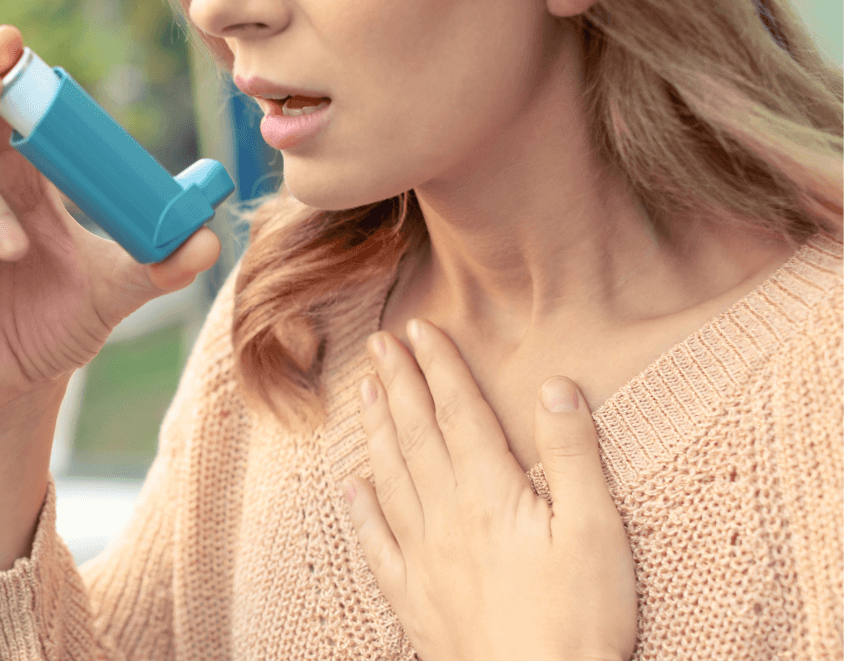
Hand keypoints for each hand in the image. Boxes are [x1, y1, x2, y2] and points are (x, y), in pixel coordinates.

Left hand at [342, 318, 638, 660]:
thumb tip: (555, 386)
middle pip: (417, 435)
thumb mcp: (596, 531)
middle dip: (399, 384)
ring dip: (377, 430)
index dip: (440, 367)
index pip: (459, 413)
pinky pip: (376, 542)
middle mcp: (446, 516)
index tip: (420, 329)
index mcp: (490, 493)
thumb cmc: (579, 619)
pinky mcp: (413, 598)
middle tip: (379, 344)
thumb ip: (573, 455)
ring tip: (364, 392)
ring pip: (391, 476)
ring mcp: (423, 558)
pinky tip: (351, 485)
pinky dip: (361, 508)